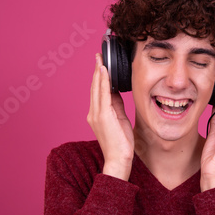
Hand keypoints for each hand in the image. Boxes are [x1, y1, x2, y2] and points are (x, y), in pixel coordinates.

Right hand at [87, 53, 133, 180]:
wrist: (119, 159)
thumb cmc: (121, 143)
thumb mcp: (120, 119)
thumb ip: (116, 105)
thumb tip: (116, 91)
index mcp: (97, 114)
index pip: (98, 91)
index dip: (99, 76)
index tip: (101, 64)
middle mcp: (93, 113)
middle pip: (95, 87)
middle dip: (97, 70)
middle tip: (99, 55)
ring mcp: (96, 114)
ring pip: (97, 88)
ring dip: (99, 72)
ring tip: (100, 59)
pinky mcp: (102, 116)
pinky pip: (102, 94)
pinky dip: (102, 81)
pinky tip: (104, 71)